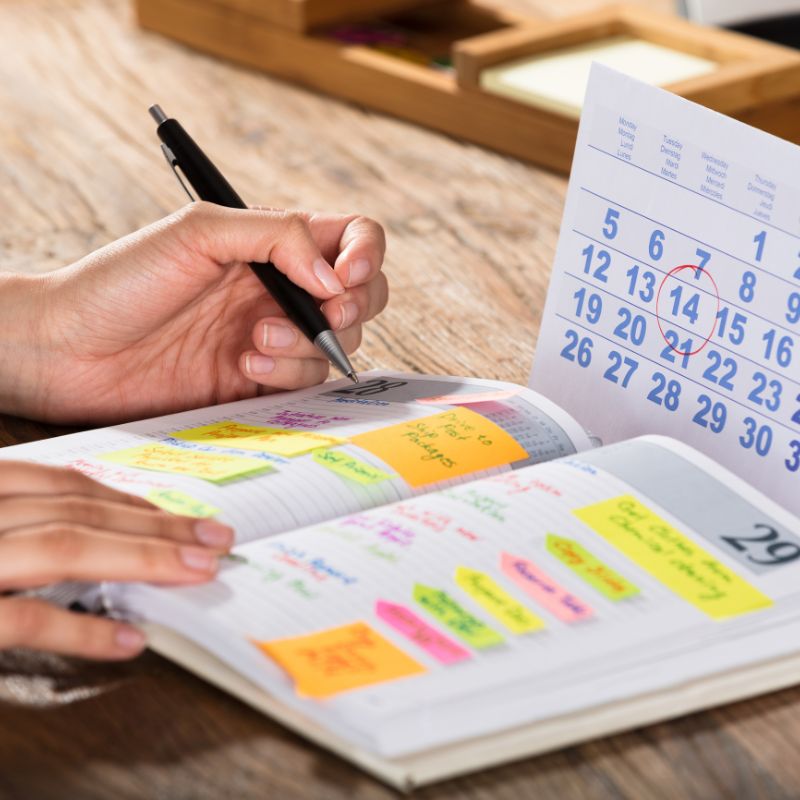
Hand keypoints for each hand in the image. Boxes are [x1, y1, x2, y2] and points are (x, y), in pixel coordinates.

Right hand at [0, 461, 231, 658]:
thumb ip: (23, 528)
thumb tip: (100, 538)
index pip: (66, 488)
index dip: (130, 502)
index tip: (180, 517)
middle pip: (80, 513)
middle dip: (158, 527)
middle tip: (217, 539)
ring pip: (67, 549)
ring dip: (144, 559)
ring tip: (200, 571)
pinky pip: (28, 620)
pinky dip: (84, 630)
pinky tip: (132, 640)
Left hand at [1, 203, 387, 422]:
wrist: (71, 351)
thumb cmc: (121, 281)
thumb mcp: (198, 232)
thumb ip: (276, 236)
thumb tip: (332, 276)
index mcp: (272, 243)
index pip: (351, 237)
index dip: (366, 255)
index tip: (344, 277)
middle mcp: (280, 288)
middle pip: (363, 294)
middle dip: (354, 306)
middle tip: (325, 312)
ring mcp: (274, 335)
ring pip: (339, 342)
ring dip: (307, 342)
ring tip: (255, 340)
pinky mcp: (262, 381)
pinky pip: (307, 381)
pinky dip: (287, 374)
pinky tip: (245, 366)